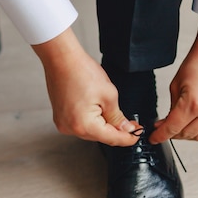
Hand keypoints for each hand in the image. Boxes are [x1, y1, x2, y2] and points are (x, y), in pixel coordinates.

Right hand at [33, 28, 139, 145]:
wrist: (62, 59)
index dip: (127, 138)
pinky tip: (96, 107)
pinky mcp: (60, 117)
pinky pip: (80, 124)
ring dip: (103, 124)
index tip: (136, 135)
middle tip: (129, 122)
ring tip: (108, 107)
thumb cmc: (81, 71)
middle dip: (115, 130)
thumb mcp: (109, 95)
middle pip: (100, 136)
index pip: (111, 138)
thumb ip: (118, 117)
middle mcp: (71, 128)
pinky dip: (91, 119)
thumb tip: (125, 128)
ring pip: (90, 131)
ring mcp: (63, 123)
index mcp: (84, 125)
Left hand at [149, 17, 197, 143]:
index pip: (172, 128)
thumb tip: (168, 122)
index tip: (154, 138)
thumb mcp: (176, 84)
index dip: (160, 135)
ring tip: (182, 125)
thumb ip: (172, 107)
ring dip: (189, 134)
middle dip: (173, 133)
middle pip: (187, 135)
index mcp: (193, 104)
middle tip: (166, 126)